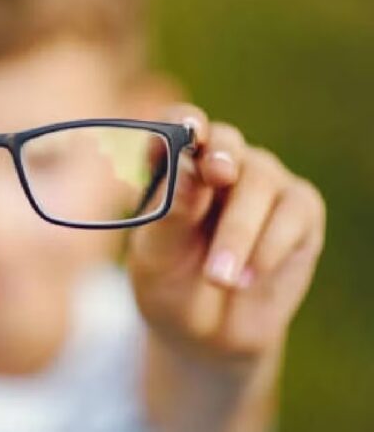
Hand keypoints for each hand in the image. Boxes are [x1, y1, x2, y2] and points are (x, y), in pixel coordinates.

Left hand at [128, 104, 325, 362]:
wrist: (202, 333)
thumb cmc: (169, 283)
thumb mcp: (156, 254)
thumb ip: (170, 214)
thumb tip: (190, 170)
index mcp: (176, 166)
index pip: (179, 125)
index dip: (183, 122)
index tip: (185, 131)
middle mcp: (220, 165)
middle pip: (225, 143)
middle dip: (221, 159)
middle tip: (217, 175)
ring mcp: (262, 183)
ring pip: (259, 180)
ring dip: (239, 230)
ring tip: (219, 278)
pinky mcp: (298, 210)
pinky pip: (294, 211)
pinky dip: (270, 245)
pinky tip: (248, 278)